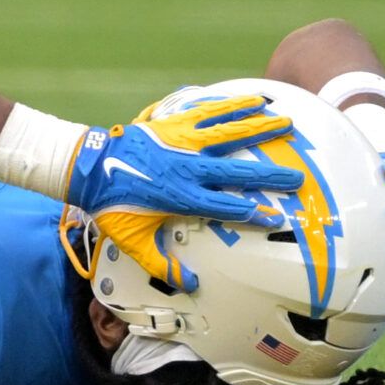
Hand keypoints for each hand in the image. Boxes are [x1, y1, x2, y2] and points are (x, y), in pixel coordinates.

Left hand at [70, 94, 301, 291]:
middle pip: (234, 168)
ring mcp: (178, 141)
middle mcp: (185, 166)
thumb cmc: (111, 205)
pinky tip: (248, 98)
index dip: (251, 211)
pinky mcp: (170, 124)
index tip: (276, 215)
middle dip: (268, 173)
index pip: (224, 206)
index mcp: (179, 196)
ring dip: (255, 125)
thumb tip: (191, 285)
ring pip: (224, 130)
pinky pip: (204, 111)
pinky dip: (227, 105)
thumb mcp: (133, 241)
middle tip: (297, 175)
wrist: (87, 167)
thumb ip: (162, 265)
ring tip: (283, 119)